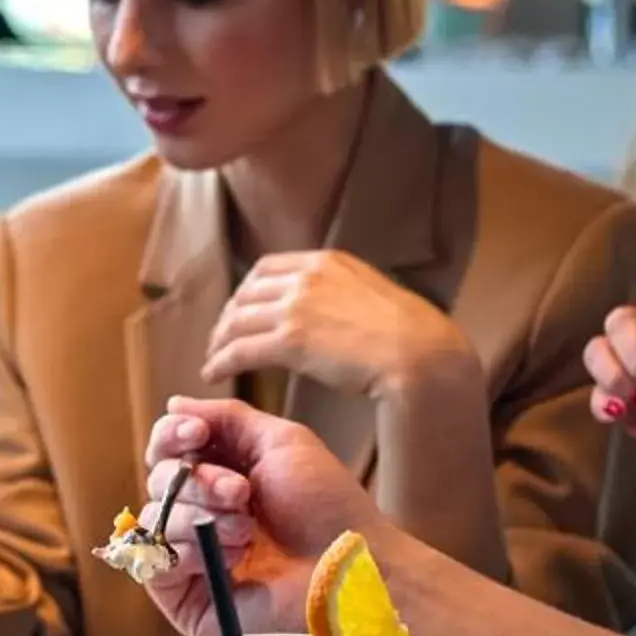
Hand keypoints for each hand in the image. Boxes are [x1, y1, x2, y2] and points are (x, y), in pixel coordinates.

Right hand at [135, 397, 374, 635]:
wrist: (346, 569)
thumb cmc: (325, 507)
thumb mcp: (282, 443)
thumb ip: (228, 417)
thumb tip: (173, 404)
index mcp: (222, 475)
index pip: (169, 448)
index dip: (172, 434)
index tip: (197, 433)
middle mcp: (203, 512)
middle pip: (158, 479)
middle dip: (197, 480)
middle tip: (241, 492)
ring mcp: (192, 555)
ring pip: (155, 518)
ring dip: (201, 517)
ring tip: (246, 532)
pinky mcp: (186, 596)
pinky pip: (155, 562)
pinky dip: (188, 551)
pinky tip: (230, 557)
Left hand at [204, 251, 474, 399]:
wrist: (422, 355)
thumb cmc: (413, 337)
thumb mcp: (374, 297)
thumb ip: (345, 296)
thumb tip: (335, 313)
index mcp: (327, 261)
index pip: (267, 268)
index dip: (246, 290)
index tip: (240, 309)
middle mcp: (306, 277)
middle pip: (246, 294)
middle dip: (228, 316)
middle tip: (220, 338)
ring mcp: (295, 306)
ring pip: (237, 322)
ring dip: (219, 341)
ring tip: (213, 359)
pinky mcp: (289, 340)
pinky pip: (240, 349)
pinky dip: (221, 361)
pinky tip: (214, 373)